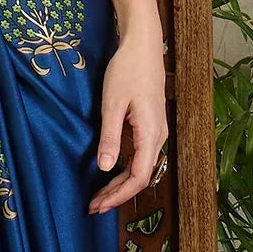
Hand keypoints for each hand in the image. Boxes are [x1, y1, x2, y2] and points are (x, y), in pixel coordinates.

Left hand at [90, 25, 167, 214]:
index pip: (137, 177)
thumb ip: (110, 138)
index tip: (98, 205)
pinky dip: (125, 169)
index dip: (118, 195)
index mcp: (151, 134)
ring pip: (141, 167)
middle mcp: (159, 136)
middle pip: (140, 176)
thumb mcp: (112, 104)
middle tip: (93, 206)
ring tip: (99, 195)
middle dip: (117, 194)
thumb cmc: (127, 70)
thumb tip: (104, 168)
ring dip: (120, 184)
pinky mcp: (151, 125)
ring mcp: (157, 131)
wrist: (143, 45)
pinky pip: (141, 156)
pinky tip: (110, 173)